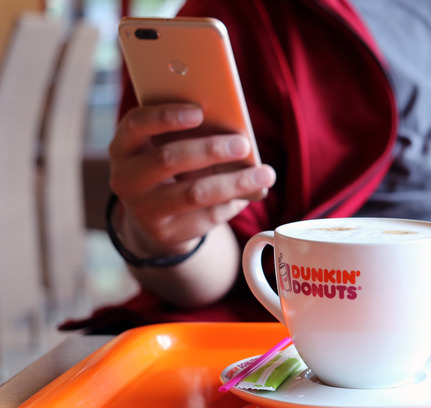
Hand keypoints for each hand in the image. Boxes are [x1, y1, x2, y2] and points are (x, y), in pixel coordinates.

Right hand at [109, 103, 275, 257]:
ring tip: (265, 174)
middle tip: (243, 144)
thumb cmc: (170, 170)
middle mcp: (126, 178)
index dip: (166, 116)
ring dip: (234, 182)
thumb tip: (235, 133)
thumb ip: (190, 136)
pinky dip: (233, 203)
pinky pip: (206, 217)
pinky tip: (251, 194)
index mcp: (124, 147)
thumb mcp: (168, 149)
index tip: (199, 111)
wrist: (154, 220)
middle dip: (211, 149)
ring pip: (194, 193)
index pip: (136, 125)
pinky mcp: (166, 234)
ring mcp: (143, 210)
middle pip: (169, 159)